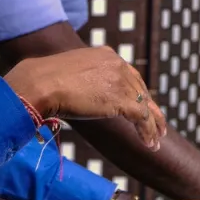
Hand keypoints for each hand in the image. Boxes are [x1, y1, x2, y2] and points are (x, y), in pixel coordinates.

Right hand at [4, 46, 166, 148]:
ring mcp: (121, 79)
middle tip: (158, 126)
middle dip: (150, 109)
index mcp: (106, 55)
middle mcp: (117, 63)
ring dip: (152, 125)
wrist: (41, 83)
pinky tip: (149, 144)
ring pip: (144, 105)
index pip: (129, 76)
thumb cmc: (44, 81)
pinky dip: (147, 132)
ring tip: (156, 140)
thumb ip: (83, 81)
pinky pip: (142, 117)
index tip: (142, 107)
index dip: (138, 94)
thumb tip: (78, 92)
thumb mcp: (70, 75)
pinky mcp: (121, 98)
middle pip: (140, 89)